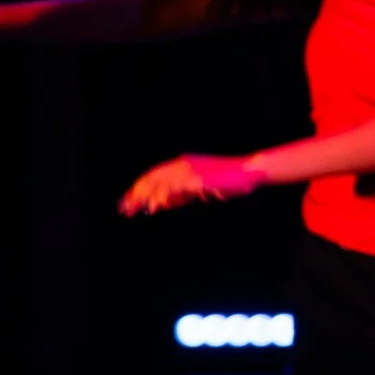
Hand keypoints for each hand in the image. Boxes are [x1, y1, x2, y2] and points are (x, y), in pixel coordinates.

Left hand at [119, 154, 264, 216]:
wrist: (250, 172)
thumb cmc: (229, 182)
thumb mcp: (199, 188)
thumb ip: (180, 195)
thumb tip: (161, 204)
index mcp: (182, 164)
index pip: (153, 176)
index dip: (138, 189)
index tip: (127, 202)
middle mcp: (182, 165)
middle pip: (151, 179)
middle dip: (135, 195)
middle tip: (123, 209)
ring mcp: (190, 171)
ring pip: (160, 183)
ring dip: (144, 197)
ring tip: (133, 209)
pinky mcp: (198, 179)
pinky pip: (175, 188)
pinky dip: (163, 197)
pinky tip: (154, 207)